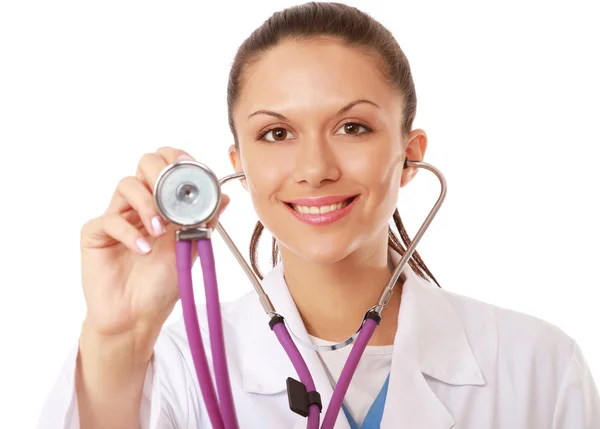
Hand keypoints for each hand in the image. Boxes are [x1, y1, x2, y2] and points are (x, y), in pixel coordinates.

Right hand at [79, 147, 228, 356]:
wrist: (137, 317)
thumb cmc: (161, 285)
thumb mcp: (190, 250)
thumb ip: (205, 223)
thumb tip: (225, 197)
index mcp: (162, 205)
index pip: (167, 167)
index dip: (177, 160)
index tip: (190, 167)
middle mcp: (139, 205)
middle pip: (144, 164)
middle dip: (160, 172)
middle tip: (171, 193)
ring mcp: (116, 217)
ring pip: (126, 184)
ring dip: (147, 203)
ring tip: (159, 231)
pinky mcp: (96, 234)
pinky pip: (109, 219)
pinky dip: (129, 232)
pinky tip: (142, 250)